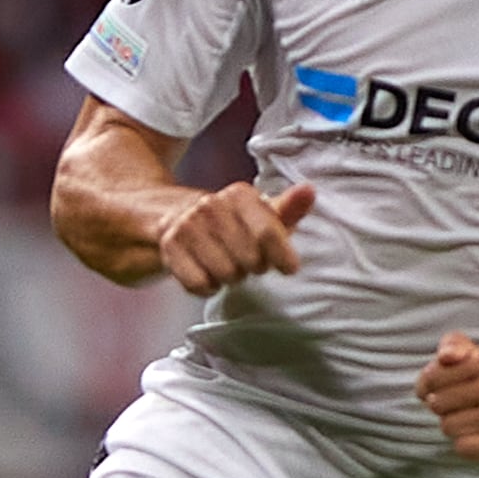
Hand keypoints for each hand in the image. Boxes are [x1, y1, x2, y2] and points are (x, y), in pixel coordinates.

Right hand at [153, 181, 316, 293]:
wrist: (180, 217)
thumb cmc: (235, 223)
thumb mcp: (264, 214)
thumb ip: (289, 208)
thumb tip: (309, 191)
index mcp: (240, 195)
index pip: (268, 233)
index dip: (282, 257)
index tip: (289, 268)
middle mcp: (211, 205)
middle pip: (250, 260)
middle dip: (254, 267)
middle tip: (248, 261)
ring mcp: (187, 225)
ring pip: (225, 274)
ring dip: (231, 277)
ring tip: (228, 264)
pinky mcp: (169, 245)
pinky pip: (199, 283)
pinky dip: (208, 286)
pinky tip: (208, 273)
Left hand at [417, 333, 478, 472]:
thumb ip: (456, 344)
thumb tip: (444, 356)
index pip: (432, 374)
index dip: (426, 388)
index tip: (435, 393)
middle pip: (438, 403)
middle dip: (443, 412)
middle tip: (462, 412)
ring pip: (449, 426)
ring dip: (456, 431)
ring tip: (474, 427)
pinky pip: (466, 447)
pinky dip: (468, 447)